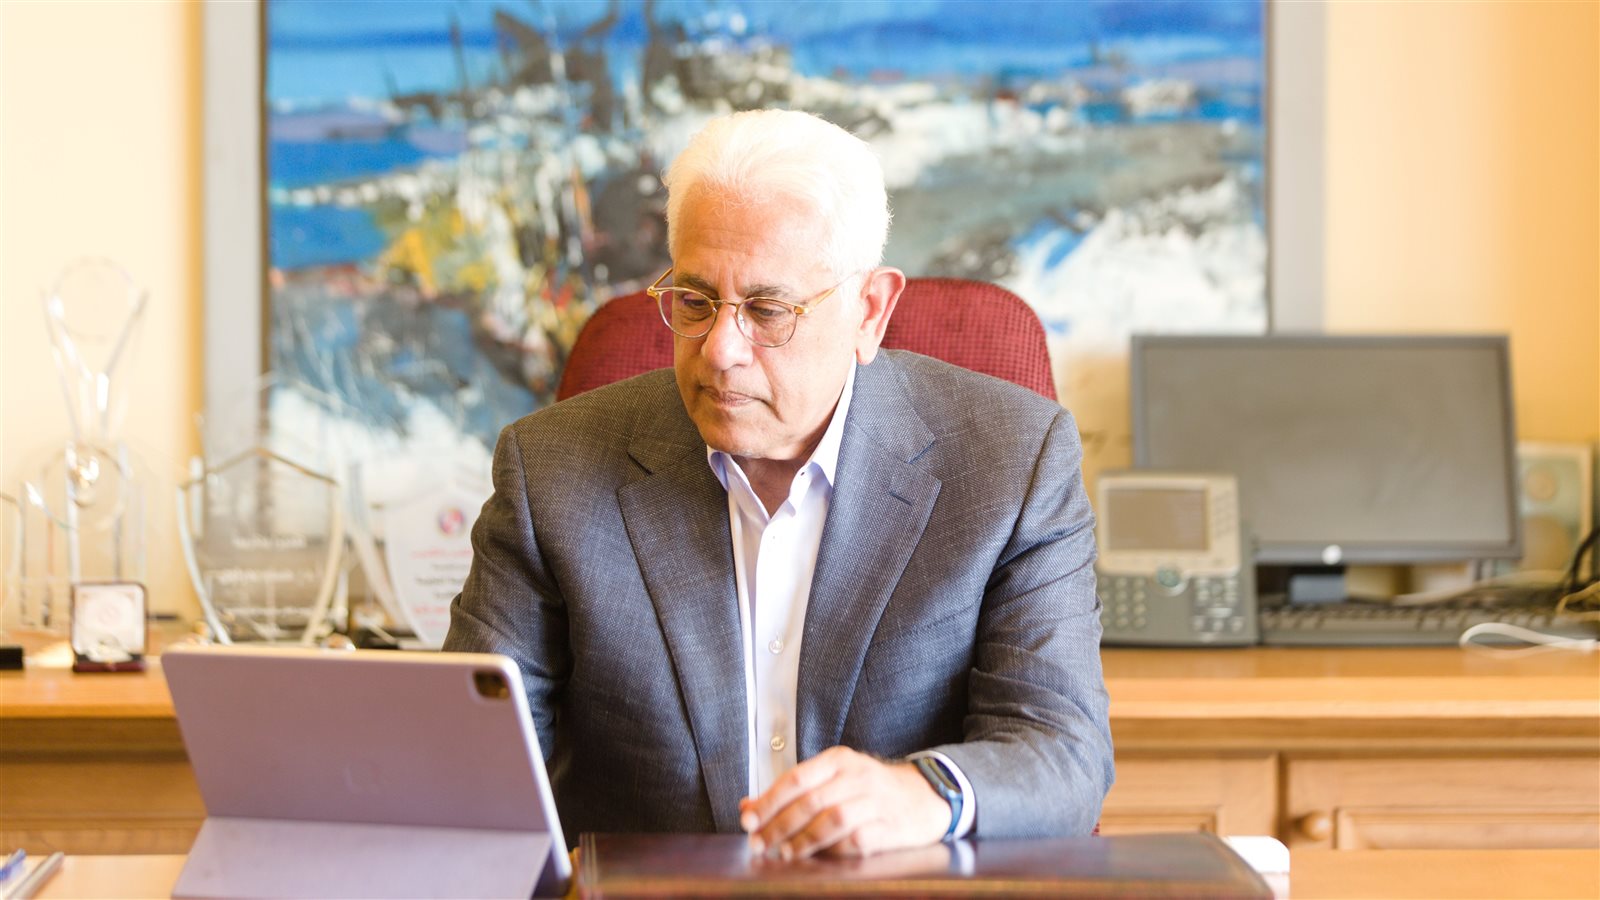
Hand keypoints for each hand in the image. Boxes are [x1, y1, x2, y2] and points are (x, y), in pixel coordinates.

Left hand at [738, 746, 950, 859]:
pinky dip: (834, 851)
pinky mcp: (891, 827)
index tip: (748, 820)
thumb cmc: (870, 789)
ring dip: (804, 840)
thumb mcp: (834, 779)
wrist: (926, 796)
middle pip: (811, 801)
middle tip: (759, 844)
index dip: (769, 801)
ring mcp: (877, 801)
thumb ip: (793, 792)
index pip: (796, 778)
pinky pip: (858, 840)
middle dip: (779, 826)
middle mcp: (857, 776)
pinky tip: (819, 859)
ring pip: (833, 820)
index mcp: (839, 760)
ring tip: (784, 854)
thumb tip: (747, 807)